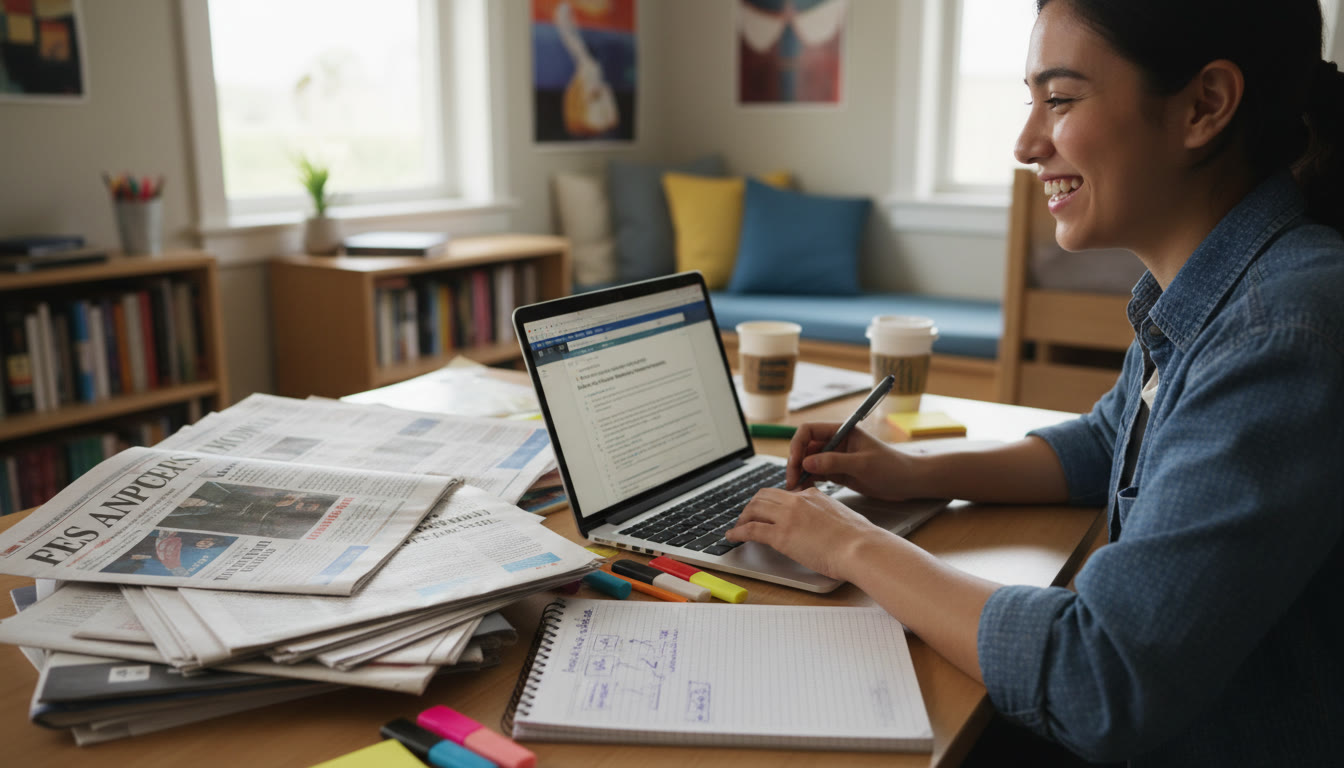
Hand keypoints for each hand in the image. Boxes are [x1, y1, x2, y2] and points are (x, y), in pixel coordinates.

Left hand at [725, 487, 885, 579]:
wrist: (860, 547)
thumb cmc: (858, 538)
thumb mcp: (842, 516)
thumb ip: (828, 514)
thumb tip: (826, 524)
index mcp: (813, 495)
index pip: (786, 493)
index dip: (773, 501)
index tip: (768, 510)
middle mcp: (797, 501)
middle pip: (764, 496)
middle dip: (752, 506)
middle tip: (747, 516)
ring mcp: (787, 517)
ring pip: (754, 509)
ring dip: (743, 517)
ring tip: (738, 527)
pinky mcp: (781, 535)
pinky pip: (751, 529)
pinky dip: (738, 532)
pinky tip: (733, 536)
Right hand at [788, 422, 914, 500]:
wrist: (908, 483)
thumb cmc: (891, 467)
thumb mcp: (862, 464)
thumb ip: (834, 462)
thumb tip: (806, 463)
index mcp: (842, 431)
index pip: (809, 430)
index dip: (798, 445)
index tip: (795, 463)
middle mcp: (836, 442)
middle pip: (805, 448)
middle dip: (796, 463)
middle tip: (791, 482)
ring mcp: (836, 458)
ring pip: (809, 463)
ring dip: (800, 474)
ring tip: (795, 490)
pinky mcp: (838, 473)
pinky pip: (817, 475)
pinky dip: (808, 481)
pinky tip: (804, 491)